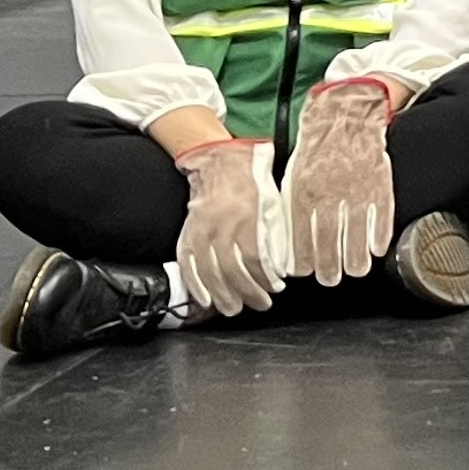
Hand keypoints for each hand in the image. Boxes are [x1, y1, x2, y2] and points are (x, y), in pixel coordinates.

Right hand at [174, 141, 277, 315]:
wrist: (221, 161)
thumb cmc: (252, 179)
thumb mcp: (273, 200)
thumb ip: (275, 231)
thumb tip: (281, 263)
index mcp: (246, 217)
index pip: (254, 259)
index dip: (265, 278)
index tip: (275, 288)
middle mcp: (221, 226)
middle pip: (231, 270)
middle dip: (247, 293)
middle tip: (259, 305)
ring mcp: (201, 231)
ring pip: (209, 272)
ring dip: (222, 295)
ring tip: (233, 308)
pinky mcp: (188, 233)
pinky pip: (187, 264)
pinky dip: (195, 285)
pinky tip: (205, 299)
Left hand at [282, 79, 396, 280]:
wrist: (346, 116)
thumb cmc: (317, 149)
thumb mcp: (293, 176)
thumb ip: (291, 207)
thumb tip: (287, 240)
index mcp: (304, 192)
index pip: (301, 235)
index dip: (303, 258)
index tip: (305, 271)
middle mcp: (330, 193)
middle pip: (329, 239)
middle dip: (330, 265)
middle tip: (331, 279)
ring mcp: (357, 188)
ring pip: (357, 231)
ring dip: (356, 256)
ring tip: (355, 270)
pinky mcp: (379, 182)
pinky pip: (381, 214)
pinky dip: (380, 234)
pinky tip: (377, 249)